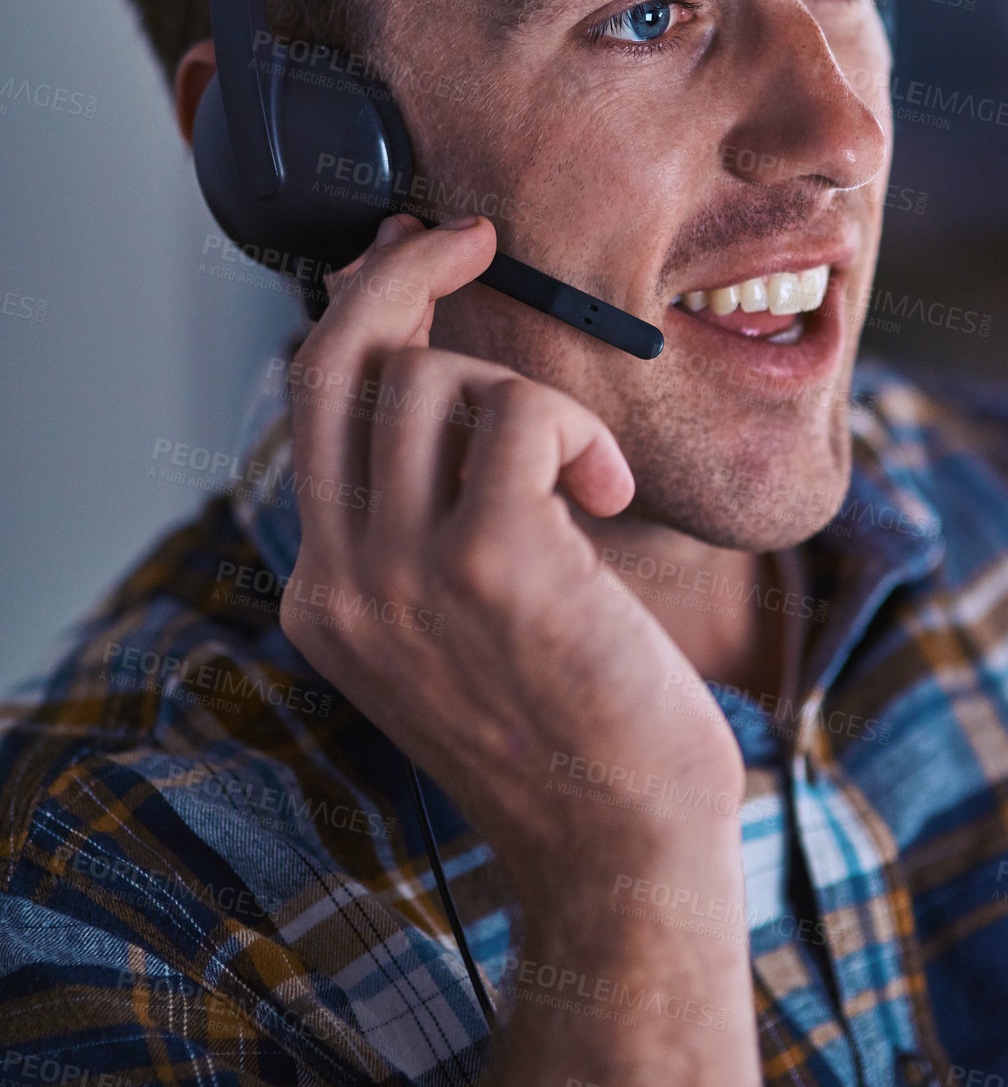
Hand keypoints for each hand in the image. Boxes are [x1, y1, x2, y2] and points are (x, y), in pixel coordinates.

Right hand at [279, 215, 742, 909]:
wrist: (619, 847)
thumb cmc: (566, 717)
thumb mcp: (462, 613)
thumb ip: (426, 504)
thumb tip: (430, 357)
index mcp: (325, 591)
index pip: (309, 407)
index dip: (359, 308)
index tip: (412, 253)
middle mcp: (340, 580)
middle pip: (334, 363)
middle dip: (400, 273)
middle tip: (469, 239)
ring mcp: (402, 574)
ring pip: (436, 382)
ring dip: (531, 400)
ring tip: (585, 479)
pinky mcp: (489, 564)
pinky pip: (518, 418)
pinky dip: (575, 431)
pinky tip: (607, 496)